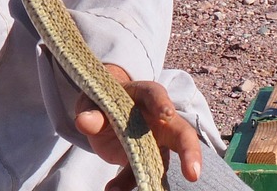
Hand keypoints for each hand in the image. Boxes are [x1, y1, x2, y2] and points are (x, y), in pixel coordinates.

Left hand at [74, 65, 202, 189]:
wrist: (102, 110)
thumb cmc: (103, 98)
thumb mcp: (92, 99)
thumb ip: (91, 110)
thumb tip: (84, 121)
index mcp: (146, 95)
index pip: (157, 95)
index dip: (162, 104)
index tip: (166, 113)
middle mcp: (159, 120)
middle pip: (181, 133)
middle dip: (189, 152)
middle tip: (192, 173)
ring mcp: (155, 142)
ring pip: (164, 161)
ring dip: (156, 178)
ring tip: (144, 190)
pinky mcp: (144, 160)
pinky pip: (140, 174)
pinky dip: (129, 184)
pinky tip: (113, 189)